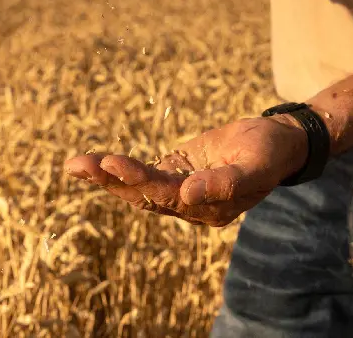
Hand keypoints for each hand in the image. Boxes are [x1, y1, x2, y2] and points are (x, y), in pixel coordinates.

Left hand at [64, 115, 308, 226]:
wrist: (278, 142)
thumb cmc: (271, 152)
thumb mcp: (256, 165)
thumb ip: (226, 182)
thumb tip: (188, 193)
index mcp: (210, 210)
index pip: (168, 197)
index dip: (140, 180)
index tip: (114, 163)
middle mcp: (190, 205)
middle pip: (144, 196)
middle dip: (110, 180)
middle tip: (78, 165)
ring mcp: (180, 189)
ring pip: (137, 187)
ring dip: (106, 176)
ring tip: (74, 164)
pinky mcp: (175, 172)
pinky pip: (141, 173)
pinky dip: (117, 169)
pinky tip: (90, 163)